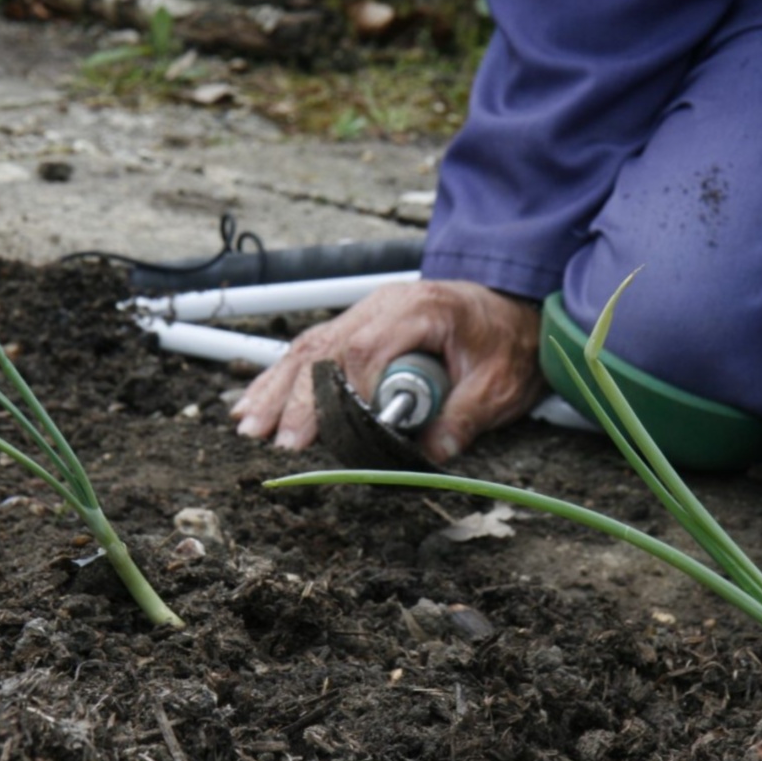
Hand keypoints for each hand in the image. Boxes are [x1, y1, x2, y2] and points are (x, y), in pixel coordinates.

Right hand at [229, 279, 546, 463]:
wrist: (512, 310)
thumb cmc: (507, 342)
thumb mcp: (499, 385)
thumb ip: (464, 417)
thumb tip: (429, 454)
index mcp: (419, 311)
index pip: (365, 349)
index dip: (342, 393)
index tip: (328, 434)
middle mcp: (384, 306)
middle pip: (326, 349)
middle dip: (296, 398)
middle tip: (276, 442)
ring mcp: (366, 313)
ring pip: (309, 348)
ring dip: (276, 389)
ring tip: (248, 426)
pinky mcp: (357, 327)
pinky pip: (312, 349)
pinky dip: (282, 378)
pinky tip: (254, 403)